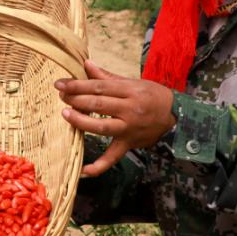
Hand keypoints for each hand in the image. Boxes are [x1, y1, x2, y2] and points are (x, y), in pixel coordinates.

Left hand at [55, 60, 175, 177]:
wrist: (176, 115)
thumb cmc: (151, 95)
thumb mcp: (132, 82)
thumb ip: (107, 76)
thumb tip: (86, 64)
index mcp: (130, 91)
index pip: (99, 87)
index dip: (77, 85)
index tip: (60, 84)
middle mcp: (130, 109)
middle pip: (98, 104)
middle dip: (76, 100)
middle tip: (61, 96)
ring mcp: (129, 128)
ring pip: (102, 127)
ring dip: (81, 122)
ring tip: (66, 114)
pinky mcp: (129, 144)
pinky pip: (113, 157)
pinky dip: (98, 166)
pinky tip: (83, 171)